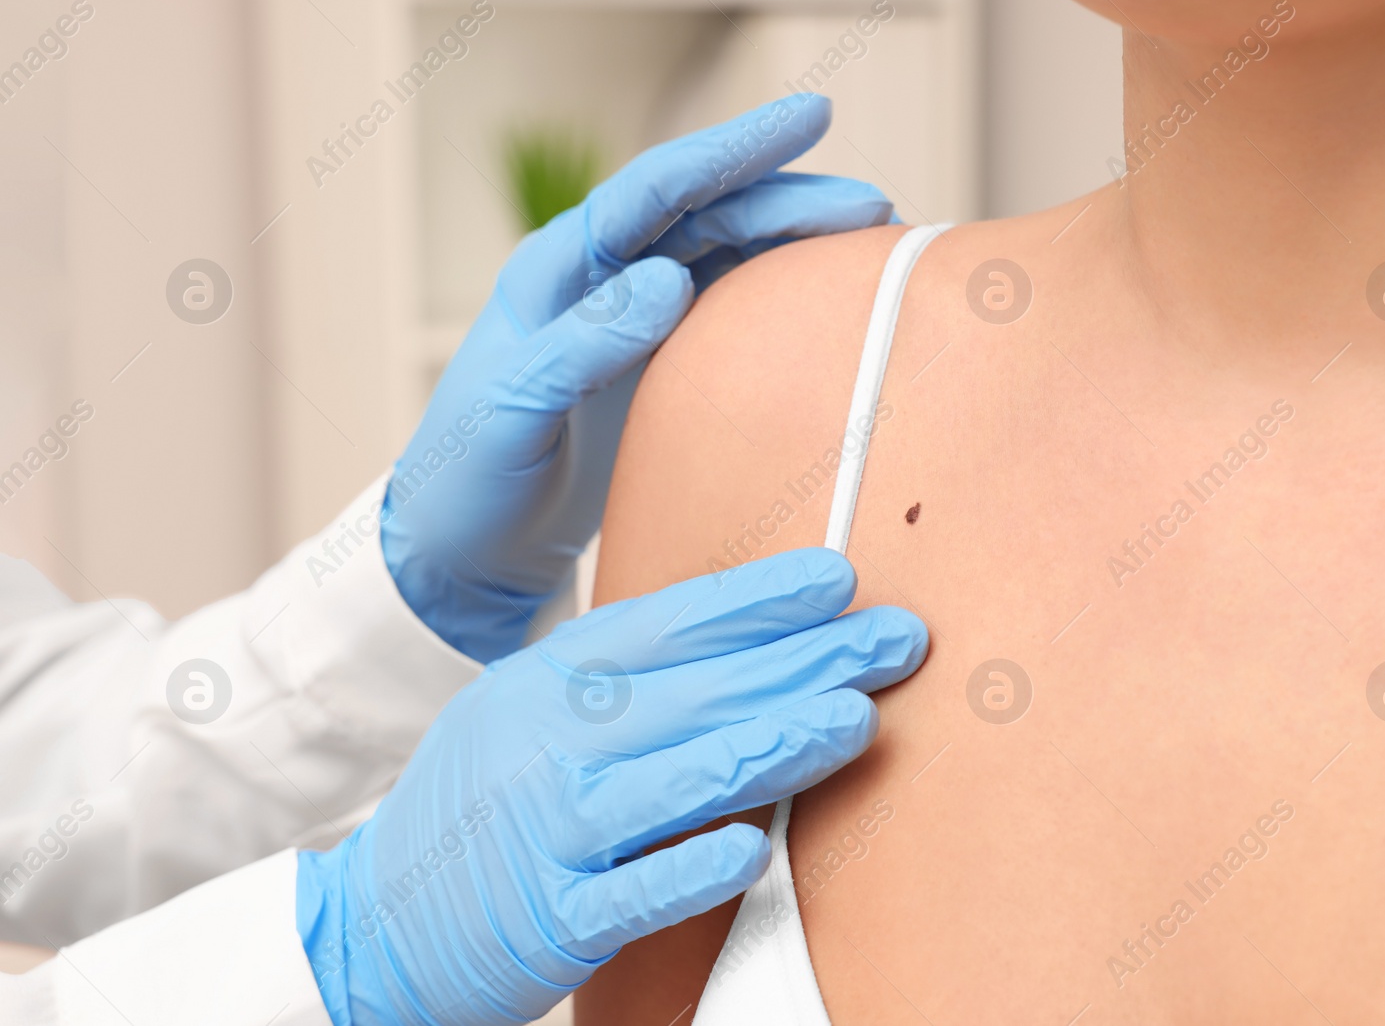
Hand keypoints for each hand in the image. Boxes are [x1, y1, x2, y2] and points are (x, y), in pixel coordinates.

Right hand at [296, 548, 927, 1025]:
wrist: (371, 923)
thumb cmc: (482, 805)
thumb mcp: (532, 711)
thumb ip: (625, 681)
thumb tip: (751, 645)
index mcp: (551, 679)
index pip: (671, 625)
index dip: (759, 599)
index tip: (839, 577)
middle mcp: (550, 741)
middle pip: (698, 690)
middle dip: (806, 660)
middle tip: (897, 638)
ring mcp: (549, 831)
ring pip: (680, 778)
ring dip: (775, 744)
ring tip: (857, 718)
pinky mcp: (549, 920)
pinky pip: (634, 890)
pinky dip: (695, 864)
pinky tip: (756, 846)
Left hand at [380, 94, 893, 661]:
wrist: (466, 549)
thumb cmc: (469, 480)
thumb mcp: (514, 411)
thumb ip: (584, 343)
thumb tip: (669, 276)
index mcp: (559, 270)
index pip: (658, 190)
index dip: (735, 150)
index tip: (812, 118)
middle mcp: (602, 281)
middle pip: (708, 215)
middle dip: (789, 200)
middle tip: (873, 210)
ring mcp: (634, 322)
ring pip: (726, 257)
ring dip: (793, 244)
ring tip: (870, 247)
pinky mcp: (657, 367)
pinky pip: (729, 314)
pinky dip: (780, 299)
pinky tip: (827, 304)